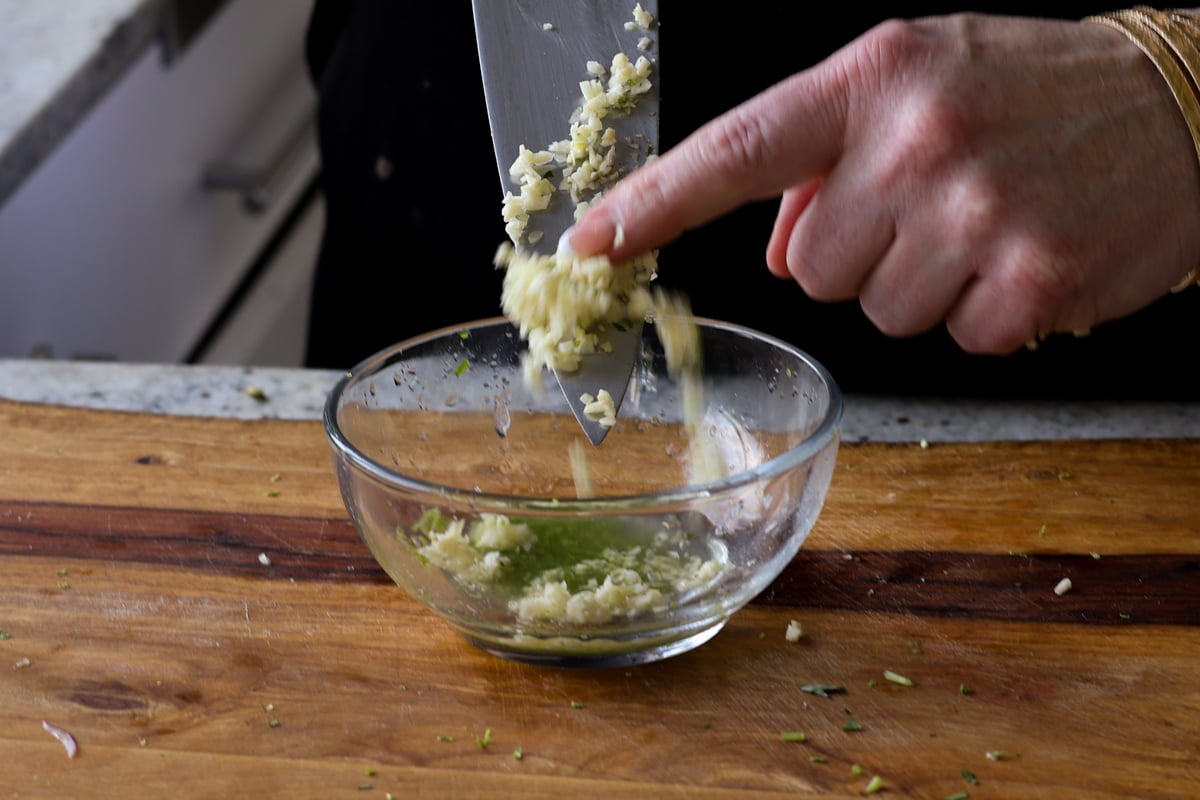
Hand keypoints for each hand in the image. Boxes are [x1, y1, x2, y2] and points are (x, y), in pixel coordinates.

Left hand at [569, 13, 1199, 353]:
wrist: (1181, 105)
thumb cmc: (1031, 92)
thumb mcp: (917, 83)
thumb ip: (826, 157)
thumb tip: (777, 247)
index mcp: (872, 81)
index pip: (737, 150)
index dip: (654, 203)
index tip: (591, 243)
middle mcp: (917, 143)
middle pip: (811, 268)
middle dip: (859, 251)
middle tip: (932, 204)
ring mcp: (976, 214)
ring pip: (878, 313)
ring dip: (923, 285)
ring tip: (986, 224)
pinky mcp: (1033, 282)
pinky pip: (955, 340)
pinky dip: (983, 315)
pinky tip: (1024, 257)